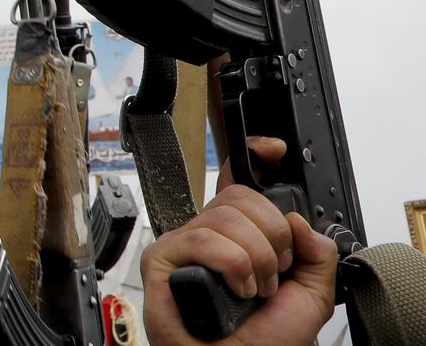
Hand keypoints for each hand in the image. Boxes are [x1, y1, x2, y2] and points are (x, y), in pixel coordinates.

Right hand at [141, 137, 336, 344]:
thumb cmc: (262, 342)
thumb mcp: (311, 294)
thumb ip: (316, 253)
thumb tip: (298, 220)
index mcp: (238, 236)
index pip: (237, 183)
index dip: (252, 156)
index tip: (272, 150)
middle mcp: (208, 236)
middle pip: (240, 196)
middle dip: (271, 237)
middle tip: (274, 273)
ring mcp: (183, 245)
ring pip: (224, 217)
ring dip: (255, 259)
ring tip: (253, 289)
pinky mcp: (161, 259)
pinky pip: (202, 239)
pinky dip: (232, 265)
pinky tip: (235, 290)